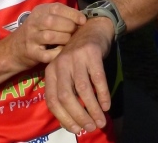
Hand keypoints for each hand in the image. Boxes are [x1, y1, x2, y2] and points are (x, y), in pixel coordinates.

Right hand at [4, 2, 85, 72]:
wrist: (13, 49)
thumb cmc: (35, 32)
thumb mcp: (43, 18)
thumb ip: (59, 16)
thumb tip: (81, 19)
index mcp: (39, 12)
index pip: (56, 8)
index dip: (72, 14)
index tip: (83, 20)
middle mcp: (33, 23)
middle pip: (52, 21)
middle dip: (68, 26)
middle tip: (76, 32)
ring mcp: (31, 38)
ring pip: (49, 36)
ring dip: (64, 39)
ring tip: (70, 41)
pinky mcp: (31, 53)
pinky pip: (47, 54)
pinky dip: (57, 53)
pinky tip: (62, 52)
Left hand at [45, 17, 113, 134]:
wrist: (93, 28)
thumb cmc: (78, 56)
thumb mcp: (66, 71)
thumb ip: (67, 90)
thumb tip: (74, 121)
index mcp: (51, 71)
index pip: (52, 100)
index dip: (63, 117)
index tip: (75, 129)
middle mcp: (60, 64)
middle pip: (66, 97)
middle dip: (79, 116)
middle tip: (90, 128)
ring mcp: (75, 57)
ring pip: (83, 89)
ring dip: (93, 109)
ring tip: (101, 121)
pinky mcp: (91, 53)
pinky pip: (97, 78)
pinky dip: (102, 94)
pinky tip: (106, 105)